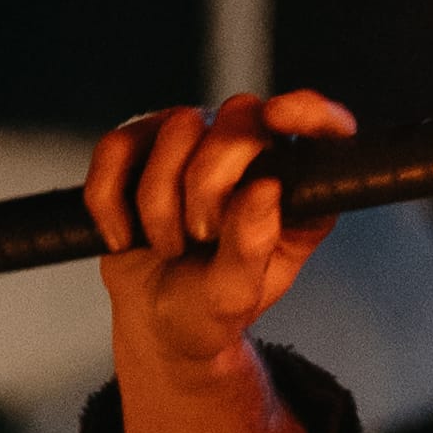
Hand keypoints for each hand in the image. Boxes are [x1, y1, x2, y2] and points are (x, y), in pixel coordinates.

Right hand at [83, 90, 357, 390]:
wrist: (155, 322)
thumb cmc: (209, 308)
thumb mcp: (235, 296)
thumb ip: (252, 248)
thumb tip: (264, 189)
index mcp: (295, 186)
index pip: (322, 127)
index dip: (307, 110)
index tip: (280, 118)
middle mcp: (250, 150)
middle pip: (238, 118)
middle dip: (208, 183)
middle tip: (201, 236)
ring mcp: (195, 140)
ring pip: (175, 127)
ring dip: (159, 202)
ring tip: (168, 244)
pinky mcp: (140, 144)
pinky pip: (116, 147)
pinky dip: (110, 201)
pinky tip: (125, 235)